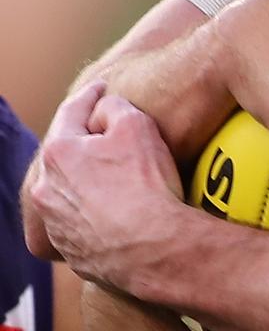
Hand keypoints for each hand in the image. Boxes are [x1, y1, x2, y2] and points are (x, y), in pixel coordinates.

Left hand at [27, 82, 184, 289]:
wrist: (152, 248)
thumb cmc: (145, 185)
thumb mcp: (138, 126)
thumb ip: (114, 107)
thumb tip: (104, 110)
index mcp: (59, 153)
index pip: (72, 112)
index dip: (91, 96)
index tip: (102, 88)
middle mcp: (47, 188)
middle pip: (65, 153)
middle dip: (83, 141)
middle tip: (106, 133)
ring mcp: (56, 222)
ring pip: (68, 189)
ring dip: (86, 179)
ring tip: (116, 177)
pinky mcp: (71, 249)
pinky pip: (80, 220)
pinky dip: (94, 211)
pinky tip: (119, 211)